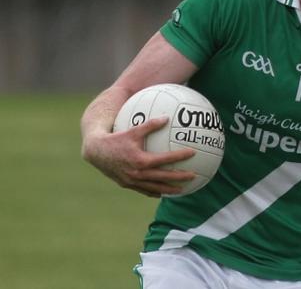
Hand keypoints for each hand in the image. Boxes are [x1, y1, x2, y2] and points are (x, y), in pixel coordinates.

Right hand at [81, 117, 195, 196]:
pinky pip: (144, 191)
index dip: (180, 156)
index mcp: (140, 160)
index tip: (193, 153)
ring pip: (155, 188)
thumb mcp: (134, 130)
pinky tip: (163, 192)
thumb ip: (151, 125)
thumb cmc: (116, 138)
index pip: (165, 159)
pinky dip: (154, 192)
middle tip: (194, 176)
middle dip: (180, 177)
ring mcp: (132, 181)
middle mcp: (137, 173)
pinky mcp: (127, 185)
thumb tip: (167, 117)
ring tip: (182, 190)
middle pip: (163, 177)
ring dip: (169, 189)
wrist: (95, 151)